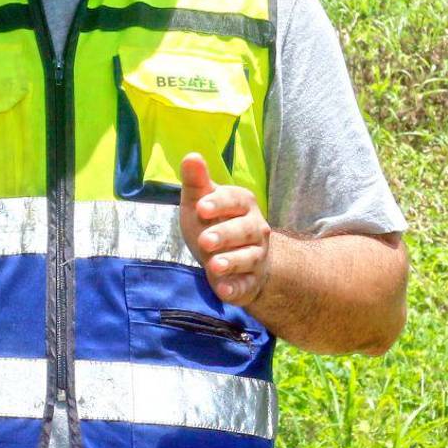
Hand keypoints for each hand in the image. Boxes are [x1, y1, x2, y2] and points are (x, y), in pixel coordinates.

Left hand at [179, 153, 270, 305]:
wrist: (233, 260)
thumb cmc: (213, 223)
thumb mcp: (200, 202)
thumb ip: (196, 182)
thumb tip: (191, 156)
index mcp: (243, 204)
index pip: (235, 200)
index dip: (218, 204)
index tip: (200, 208)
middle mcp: (256, 229)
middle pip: (244, 230)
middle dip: (225, 235)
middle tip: (205, 241)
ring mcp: (256, 256)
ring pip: (248, 258)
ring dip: (232, 262)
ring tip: (214, 265)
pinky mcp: (250, 282)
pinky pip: (246, 286)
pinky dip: (236, 289)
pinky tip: (223, 291)